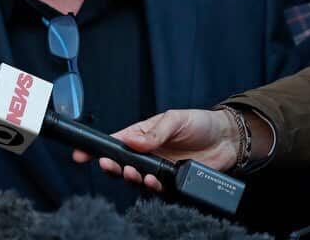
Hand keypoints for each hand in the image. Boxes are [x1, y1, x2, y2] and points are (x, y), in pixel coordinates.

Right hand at [72, 109, 237, 191]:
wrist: (229, 139)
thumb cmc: (200, 124)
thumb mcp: (174, 119)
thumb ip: (154, 132)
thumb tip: (133, 141)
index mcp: (141, 135)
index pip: (115, 142)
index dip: (97, 149)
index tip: (81, 154)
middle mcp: (148, 154)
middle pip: (122, 164)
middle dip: (112, 167)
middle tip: (109, 166)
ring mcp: (160, 169)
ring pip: (137, 179)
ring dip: (132, 178)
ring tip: (135, 174)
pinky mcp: (174, 182)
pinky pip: (158, 189)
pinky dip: (152, 188)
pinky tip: (153, 182)